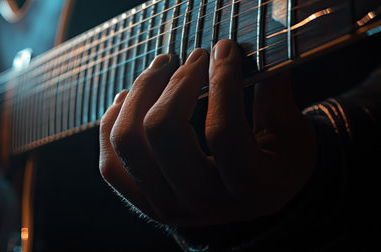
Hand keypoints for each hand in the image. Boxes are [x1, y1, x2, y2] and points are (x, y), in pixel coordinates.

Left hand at [99, 39, 316, 225]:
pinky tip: (125, 99)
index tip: (222, 49)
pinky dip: (111, 127)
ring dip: (138, 95)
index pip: (222, 130)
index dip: (221, 81)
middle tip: (190, 57)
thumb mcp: (290, 133)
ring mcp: (169, 206)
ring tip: (159, 68)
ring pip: (129, 143)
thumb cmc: (278, 163)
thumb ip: (273, 92)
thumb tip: (246, 49)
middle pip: (163, 132)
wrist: (256, 199)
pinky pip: (111, 165)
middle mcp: (204, 204)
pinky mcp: (146, 203)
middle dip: (175, 82)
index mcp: (250, 188)